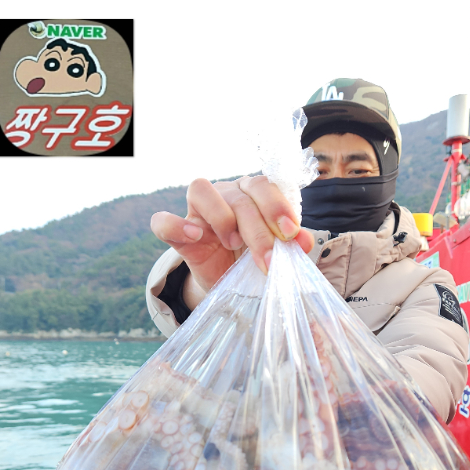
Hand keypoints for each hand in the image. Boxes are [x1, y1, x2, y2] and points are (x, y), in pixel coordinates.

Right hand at [150, 176, 314, 294]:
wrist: (230, 284)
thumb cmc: (254, 261)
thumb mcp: (275, 253)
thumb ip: (290, 244)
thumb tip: (305, 242)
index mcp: (252, 193)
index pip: (263, 185)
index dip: (277, 207)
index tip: (291, 234)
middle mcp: (225, 193)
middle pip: (240, 197)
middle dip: (259, 230)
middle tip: (269, 259)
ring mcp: (198, 211)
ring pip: (202, 190)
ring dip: (222, 218)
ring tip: (234, 245)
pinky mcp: (178, 234)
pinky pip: (163, 221)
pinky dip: (176, 225)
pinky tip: (196, 236)